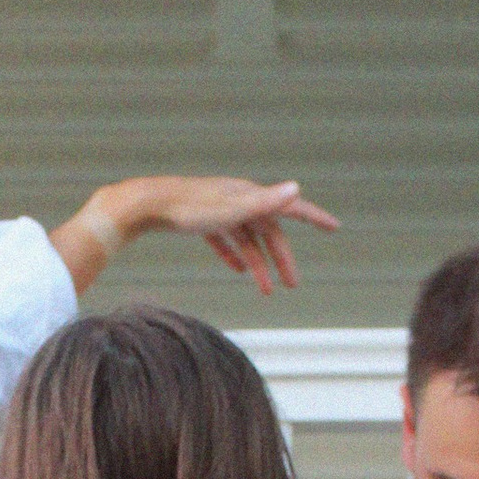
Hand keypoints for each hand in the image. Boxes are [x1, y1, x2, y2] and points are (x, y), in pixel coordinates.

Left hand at [54, 175, 339, 299]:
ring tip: (266, 290)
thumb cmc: (185, 208)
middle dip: (282, 258)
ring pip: (248, 239)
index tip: (335, 227)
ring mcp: (219, 210)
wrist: (144, 205)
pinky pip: (226, 239)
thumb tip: (295, 188)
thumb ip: (263, 202)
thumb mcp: (229, 209)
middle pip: (268, 231)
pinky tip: (238, 270)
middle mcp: (238, 199)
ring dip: (259, 264)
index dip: (314, 217)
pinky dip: (235, 254)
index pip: (289, 206)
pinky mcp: (200, 220)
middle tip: (292, 285)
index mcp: (249, 195)